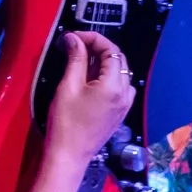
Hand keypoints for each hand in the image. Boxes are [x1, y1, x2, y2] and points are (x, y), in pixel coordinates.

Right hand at [45, 31, 135, 163]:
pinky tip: (90, 77)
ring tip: (81, 59)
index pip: (111, 50)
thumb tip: (75, 39)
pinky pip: (119, 86)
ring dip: (103, 62)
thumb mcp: (68, 86)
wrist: (70, 154)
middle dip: (99, 48)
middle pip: (118, 60)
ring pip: (120, 72)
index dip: (94, 38)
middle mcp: (126, 93)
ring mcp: (125, 103)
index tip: (75, 36)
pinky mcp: (120, 111)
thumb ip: (75, 59)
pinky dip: (107, 76)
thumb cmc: (66, 122)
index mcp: (114, 86)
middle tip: (76, 45)